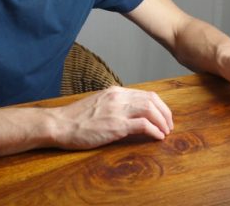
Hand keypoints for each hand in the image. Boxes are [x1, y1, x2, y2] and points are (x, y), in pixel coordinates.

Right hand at [49, 86, 173, 149]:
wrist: (59, 124)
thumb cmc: (76, 118)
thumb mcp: (99, 104)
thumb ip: (115, 106)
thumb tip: (131, 115)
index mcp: (116, 91)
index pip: (146, 94)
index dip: (160, 105)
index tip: (164, 116)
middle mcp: (119, 97)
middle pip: (152, 100)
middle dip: (165, 113)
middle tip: (169, 125)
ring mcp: (118, 110)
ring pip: (151, 110)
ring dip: (163, 122)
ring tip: (166, 132)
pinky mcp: (116, 125)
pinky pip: (143, 125)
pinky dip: (154, 130)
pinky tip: (158, 137)